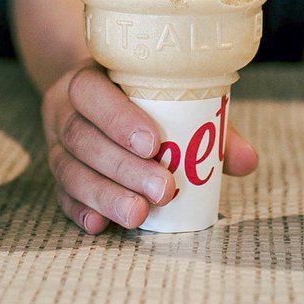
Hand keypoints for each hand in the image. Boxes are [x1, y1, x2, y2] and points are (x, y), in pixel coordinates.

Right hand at [41, 59, 257, 233]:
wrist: (93, 92)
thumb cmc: (141, 95)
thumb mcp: (169, 95)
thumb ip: (207, 125)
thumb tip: (247, 160)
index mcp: (88, 79)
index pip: (92, 93)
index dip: (118, 118)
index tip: (154, 144)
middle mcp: (64, 109)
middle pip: (84, 138)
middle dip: (123, 167)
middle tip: (163, 189)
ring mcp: (56, 143)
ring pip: (70, 170)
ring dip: (105, 195)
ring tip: (139, 214)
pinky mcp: (58, 174)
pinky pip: (62, 195)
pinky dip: (80, 211)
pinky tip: (100, 225)